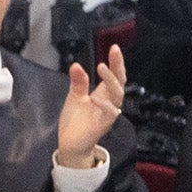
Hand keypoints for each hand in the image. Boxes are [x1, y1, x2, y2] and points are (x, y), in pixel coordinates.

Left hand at [54, 46, 126, 169]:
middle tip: (113, 52)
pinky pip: (110, 113)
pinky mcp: (103, 125)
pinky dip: (105, 104)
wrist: (70, 143)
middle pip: (120, 81)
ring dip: (111, 81)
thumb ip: (78, 82)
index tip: (114, 47)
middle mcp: (109, 101)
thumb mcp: (74, 97)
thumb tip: (76, 64)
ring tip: (102, 68)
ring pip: (118, 95)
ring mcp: (107, 113)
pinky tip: (95, 97)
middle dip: (118, 66)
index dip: (116, 62)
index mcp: (103, 93)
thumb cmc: (75, 121)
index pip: (114, 75)